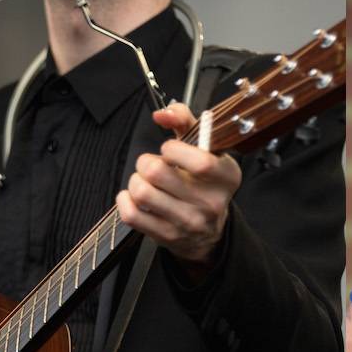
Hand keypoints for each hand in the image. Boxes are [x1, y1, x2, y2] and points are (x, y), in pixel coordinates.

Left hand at [116, 102, 242, 270]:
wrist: (208, 231)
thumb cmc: (202, 181)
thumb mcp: (203, 149)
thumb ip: (185, 122)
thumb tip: (161, 114)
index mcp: (227, 177)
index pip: (200, 163)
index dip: (173, 149)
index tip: (169, 149)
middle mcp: (212, 202)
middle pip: (158, 172)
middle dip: (145, 162)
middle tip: (152, 166)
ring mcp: (189, 222)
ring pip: (141, 192)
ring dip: (135, 181)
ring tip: (145, 182)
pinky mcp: (167, 237)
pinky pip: (131, 214)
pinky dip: (125, 200)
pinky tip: (134, 197)